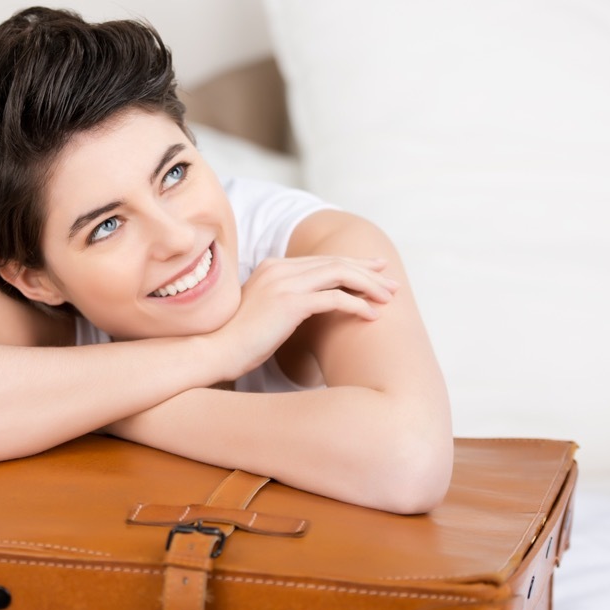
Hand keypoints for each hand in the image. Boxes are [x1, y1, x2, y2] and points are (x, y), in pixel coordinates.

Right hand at [207, 255, 397, 380]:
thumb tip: (310, 307)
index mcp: (273, 266)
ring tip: (388, 298)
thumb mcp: (264, 311)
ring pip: (340, 275)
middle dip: (367, 272)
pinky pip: (335, 298)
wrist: (217, 350)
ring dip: (368, 286)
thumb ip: (285, 299)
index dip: (352, 265)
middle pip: (335, 262)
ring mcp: (285, 283)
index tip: (375, 272)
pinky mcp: (290, 303)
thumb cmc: (240, 340)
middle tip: (391, 283)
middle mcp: (279, 269)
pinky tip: (371, 316)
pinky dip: (357, 305)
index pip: (322, 260)